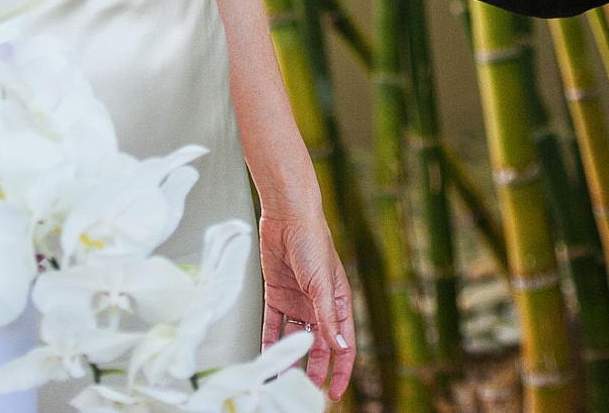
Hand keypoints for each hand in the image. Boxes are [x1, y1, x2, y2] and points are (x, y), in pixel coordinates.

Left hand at [259, 207, 354, 396]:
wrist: (287, 217)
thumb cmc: (313, 243)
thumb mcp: (322, 285)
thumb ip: (328, 319)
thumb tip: (339, 349)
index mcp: (338, 302)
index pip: (344, 344)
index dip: (341, 370)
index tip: (334, 392)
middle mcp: (318, 305)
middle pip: (318, 345)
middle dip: (314, 369)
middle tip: (304, 390)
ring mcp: (297, 300)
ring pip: (295, 338)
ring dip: (290, 358)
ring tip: (281, 378)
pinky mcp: (276, 294)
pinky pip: (273, 324)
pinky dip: (269, 340)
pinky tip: (265, 355)